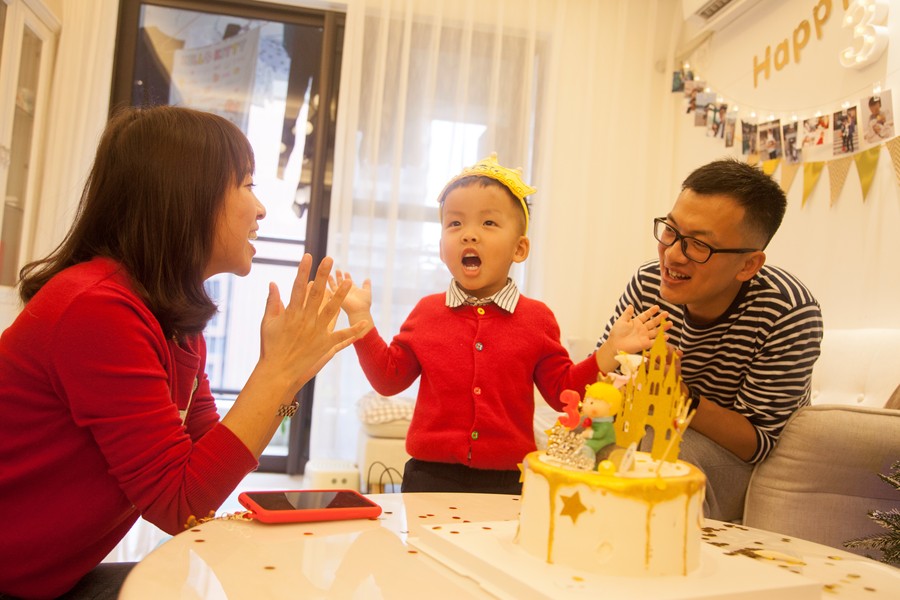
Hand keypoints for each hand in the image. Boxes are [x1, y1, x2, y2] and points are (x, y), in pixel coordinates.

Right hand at [259, 255, 367, 391]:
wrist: (277, 372)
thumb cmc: (270, 347)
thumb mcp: (268, 323)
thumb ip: (272, 302)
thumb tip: (273, 283)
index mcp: (291, 313)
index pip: (298, 287)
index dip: (304, 271)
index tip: (309, 256)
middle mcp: (305, 320)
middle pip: (317, 294)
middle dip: (324, 276)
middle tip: (330, 259)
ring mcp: (316, 332)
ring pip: (331, 310)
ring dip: (341, 295)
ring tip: (349, 282)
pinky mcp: (325, 345)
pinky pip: (342, 336)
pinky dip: (354, 330)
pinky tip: (365, 322)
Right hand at [328, 269, 372, 324]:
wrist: (359, 310)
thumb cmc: (364, 303)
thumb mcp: (366, 291)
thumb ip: (366, 285)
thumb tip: (368, 278)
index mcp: (352, 289)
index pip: (348, 282)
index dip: (347, 277)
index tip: (346, 272)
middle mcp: (345, 291)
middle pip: (341, 283)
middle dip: (339, 276)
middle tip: (337, 270)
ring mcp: (340, 294)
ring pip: (334, 286)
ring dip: (331, 280)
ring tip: (329, 274)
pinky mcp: (335, 296)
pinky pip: (329, 290)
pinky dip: (325, 286)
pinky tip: (322, 282)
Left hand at [607, 305, 668, 353]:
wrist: (615, 345)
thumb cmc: (617, 333)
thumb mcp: (621, 321)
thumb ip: (627, 314)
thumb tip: (631, 305)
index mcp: (636, 323)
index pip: (645, 315)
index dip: (651, 311)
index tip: (657, 307)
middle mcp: (642, 329)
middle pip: (653, 322)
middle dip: (660, 318)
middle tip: (667, 313)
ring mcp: (644, 336)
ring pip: (656, 331)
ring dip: (663, 327)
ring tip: (670, 323)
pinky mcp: (645, 344)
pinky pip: (654, 341)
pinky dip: (660, 339)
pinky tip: (666, 336)